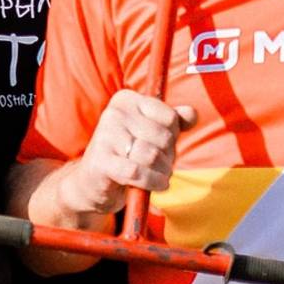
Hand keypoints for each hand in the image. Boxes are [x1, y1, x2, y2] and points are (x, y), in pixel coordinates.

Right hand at [60, 89, 193, 220]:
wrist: (92, 182)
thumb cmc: (127, 154)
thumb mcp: (151, 133)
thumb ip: (174, 121)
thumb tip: (192, 114)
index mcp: (126, 99)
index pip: (170, 117)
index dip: (173, 136)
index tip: (162, 145)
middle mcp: (113, 112)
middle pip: (163, 137)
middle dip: (168, 156)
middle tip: (160, 164)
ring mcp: (104, 136)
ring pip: (151, 155)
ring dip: (162, 171)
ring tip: (159, 176)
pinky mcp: (100, 161)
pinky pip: (137, 172)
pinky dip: (152, 182)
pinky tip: (156, 185)